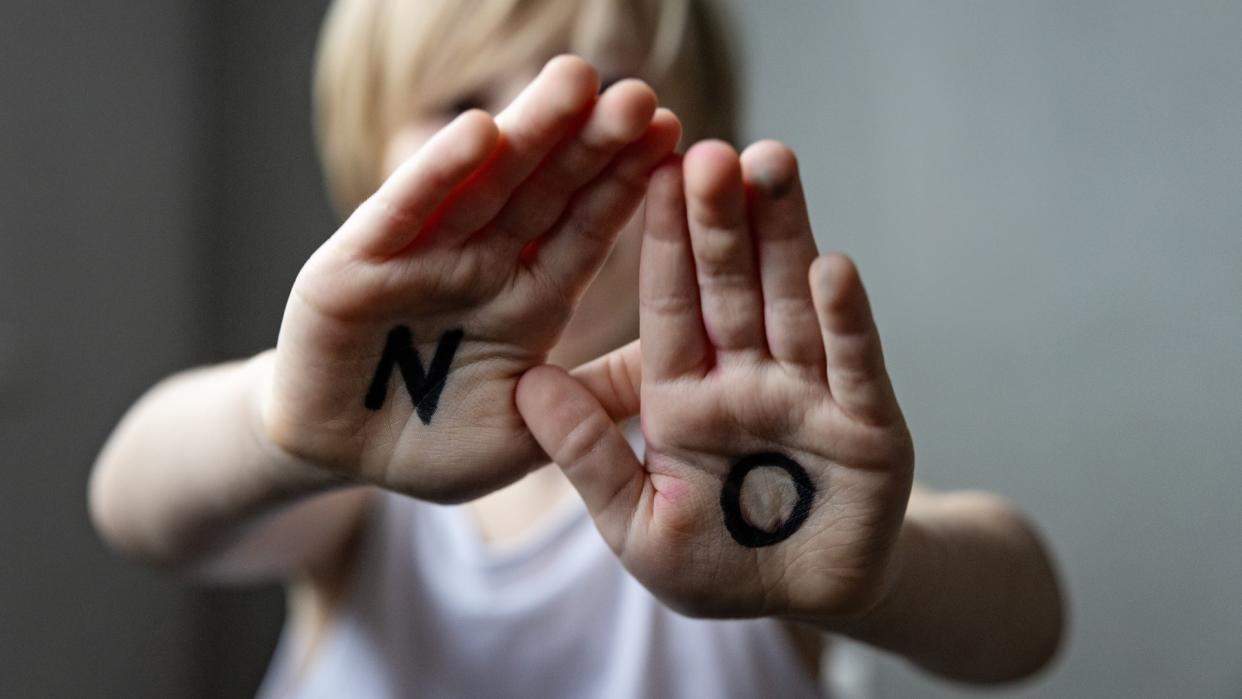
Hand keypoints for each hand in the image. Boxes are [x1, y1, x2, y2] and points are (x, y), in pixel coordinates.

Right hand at [262, 56, 680, 500]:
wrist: (335, 458)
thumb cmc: (434, 445)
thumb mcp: (529, 429)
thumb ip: (595, 399)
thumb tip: (683, 379)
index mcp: (528, 299)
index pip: (584, 231)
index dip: (625, 185)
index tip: (673, 136)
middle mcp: (481, 264)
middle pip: (543, 192)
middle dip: (589, 143)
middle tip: (636, 93)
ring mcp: (420, 257)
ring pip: (482, 186)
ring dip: (527, 134)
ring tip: (576, 81)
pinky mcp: (355, 264)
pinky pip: (404, 213)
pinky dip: (437, 174)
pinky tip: (480, 133)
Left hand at [518, 141, 913, 618]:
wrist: (804, 604)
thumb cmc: (713, 565)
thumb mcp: (635, 523)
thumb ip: (587, 456)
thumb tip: (526, 386)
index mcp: (681, 396)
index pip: (670, 306)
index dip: (663, 243)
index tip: (650, 173)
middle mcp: (746, 378)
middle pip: (731, 287)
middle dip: (721, 221)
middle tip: (709, 149)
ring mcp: (809, 395)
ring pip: (793, 304)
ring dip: (784, 238)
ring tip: (772, 165)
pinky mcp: (870, 426)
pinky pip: (852, 367)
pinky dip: (844, 321)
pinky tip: (833, 267)